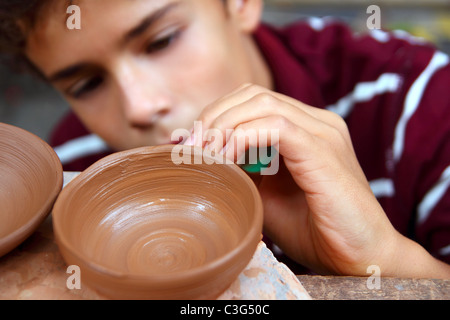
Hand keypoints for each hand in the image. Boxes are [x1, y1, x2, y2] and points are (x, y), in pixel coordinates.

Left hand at [184, 84, 449, 277]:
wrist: (360, 257)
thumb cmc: (313, 229)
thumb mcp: (265, 195)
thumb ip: (242, 169)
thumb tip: (205, 156)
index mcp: (306, 127)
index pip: (253, 101)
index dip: (217, 116)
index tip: (191, 146)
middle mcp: (317, 121)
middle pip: (253, 95)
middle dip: (213, 118)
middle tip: (189, 149)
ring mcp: (323, 132)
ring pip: (261, 103)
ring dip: (222, 126)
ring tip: (203, 155)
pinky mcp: (324, 150)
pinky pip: (275, 127)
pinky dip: (241, 138)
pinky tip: (225, 159)